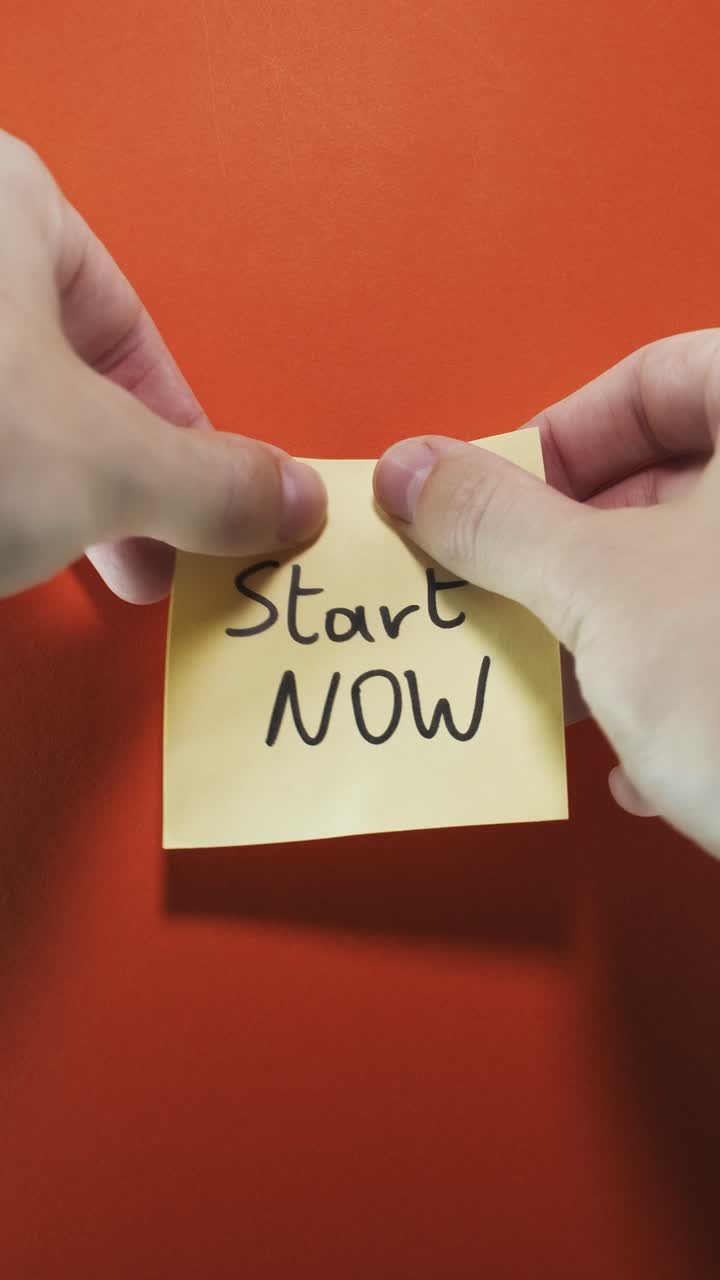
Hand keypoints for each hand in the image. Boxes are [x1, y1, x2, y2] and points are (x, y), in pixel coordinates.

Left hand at [0, 131, 325, 601]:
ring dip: (73, 504)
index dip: (185, 419)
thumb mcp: (100, 461)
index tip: (219, 486)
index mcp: (11, 205)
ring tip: (108, 564)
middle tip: (164, 541)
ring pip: (25, 420)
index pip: (135, 319)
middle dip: (129, 478)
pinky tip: (25, 556)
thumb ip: (211, 483)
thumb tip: (285, 498)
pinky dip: (12, 507)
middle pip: (79, 378)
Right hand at [374, 331, 719, 855]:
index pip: (658, 377)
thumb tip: (412, 471)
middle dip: (579, 552)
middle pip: (682, 482)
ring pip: (704, 576)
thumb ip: (496, 521)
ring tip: (562, 685)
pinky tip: (647, 760)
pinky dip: (686, 689)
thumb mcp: (602, 590)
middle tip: (511, 595)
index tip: (497, 501)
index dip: (560, 437)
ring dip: (620, 631)